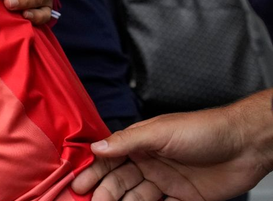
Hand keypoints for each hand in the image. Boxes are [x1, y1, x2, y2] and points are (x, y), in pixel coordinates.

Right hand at [72, 91, 272, 200]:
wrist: (246, 145)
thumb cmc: (203, 130)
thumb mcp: (160, 132)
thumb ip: (127, 141)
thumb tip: (96, 148)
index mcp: (141, 144)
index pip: (110, 160)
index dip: (93, 172)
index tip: (77, 185)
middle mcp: (151, 163)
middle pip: (119, 181)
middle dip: (103, 192)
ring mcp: (167, 182)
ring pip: (136, 197)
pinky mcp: (185, 199)